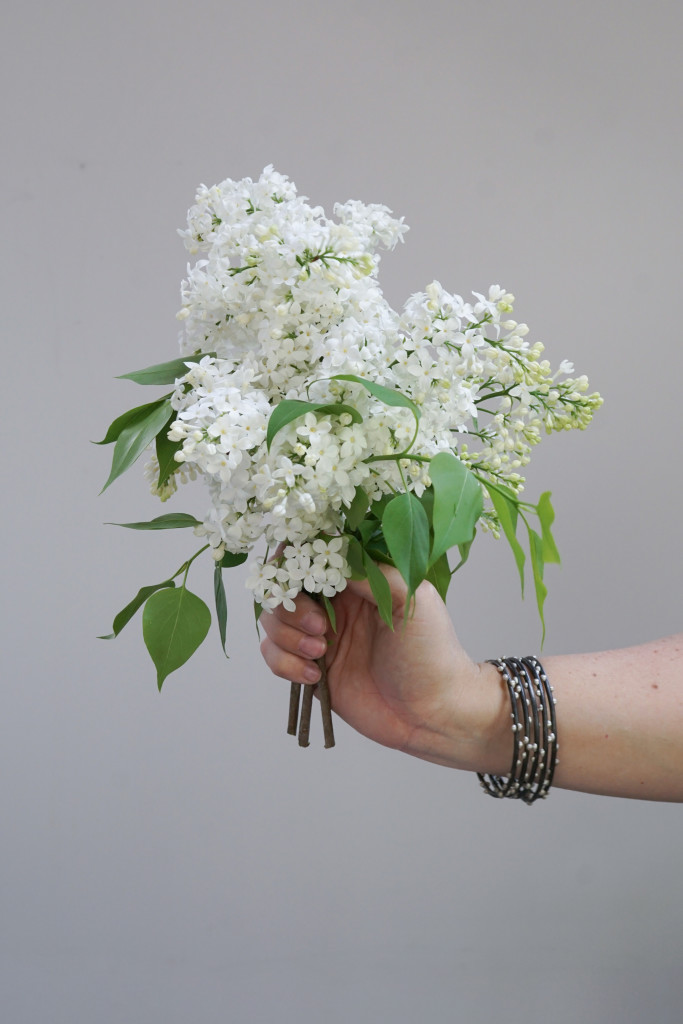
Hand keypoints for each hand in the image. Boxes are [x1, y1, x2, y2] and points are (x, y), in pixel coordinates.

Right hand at [259, 567, 509, 771]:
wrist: (433, 712)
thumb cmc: (432, 653)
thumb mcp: (413, 599)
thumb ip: (373, 573)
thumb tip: (332, 561)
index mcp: (357, 582)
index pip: (310, 557)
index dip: (295, 562)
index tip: (298, 577)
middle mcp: (333, 606)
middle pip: (282, 589)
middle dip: (290, 606)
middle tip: (320, 627)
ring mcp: (319, 638)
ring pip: (273, 623)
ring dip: (288, 636)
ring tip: (320, 653)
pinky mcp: (310, 670)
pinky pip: (275, 658)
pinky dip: (285, 664)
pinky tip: (315, 675)